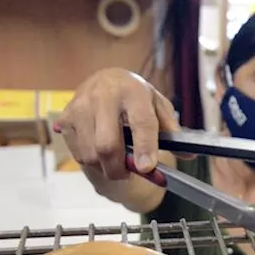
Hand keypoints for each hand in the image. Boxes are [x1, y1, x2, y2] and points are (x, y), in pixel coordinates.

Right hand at [55, 68, 179, 179]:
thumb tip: (188, 155)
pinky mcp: (66, 118)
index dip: (145, 147)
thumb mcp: (157, 104)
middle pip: (107, 145)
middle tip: (128, 175)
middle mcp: (104, 96)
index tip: (147, 168)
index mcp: (133, 91)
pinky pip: (79, 153)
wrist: (105, 79)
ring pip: (91, 154)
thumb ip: (171, 129)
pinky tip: (100, 151)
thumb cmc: (135, 96)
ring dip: (105, 168)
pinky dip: (92, 161)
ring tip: (115, 162)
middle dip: (118, 168)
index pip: (141, 122)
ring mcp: (81, 106)